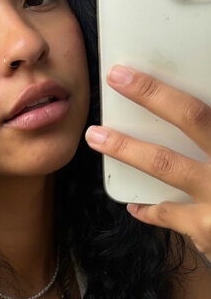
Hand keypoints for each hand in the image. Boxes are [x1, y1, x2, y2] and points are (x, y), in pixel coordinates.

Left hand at [85, 65, 210, 258]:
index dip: (176, 87)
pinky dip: (148, 208)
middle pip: (193, 118)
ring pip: (166, 164)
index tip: (151, 69)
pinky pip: (167, 213)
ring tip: (98, 137)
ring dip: (127, 148)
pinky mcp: (205, 229)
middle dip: (152, 95)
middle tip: (118, 77)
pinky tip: (136, 204)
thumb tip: (194, 120)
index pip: (205, 109)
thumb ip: (208, 135)